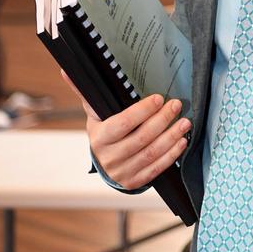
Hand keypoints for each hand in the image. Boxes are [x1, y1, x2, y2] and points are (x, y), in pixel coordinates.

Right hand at [61, 70, 190, 189]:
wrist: (104, 163)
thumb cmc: (104, 131)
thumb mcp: (95, 113)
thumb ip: (86, 92)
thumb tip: (67, 70)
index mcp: (99, 138)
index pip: (123, 124)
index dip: (142, 111)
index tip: (159, 98)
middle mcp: (109, 157)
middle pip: (141, 138)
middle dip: (162, 120)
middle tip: (176, 105)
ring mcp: (122, 172)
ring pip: (152, 153)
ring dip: (171, 137)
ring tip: (185, 122)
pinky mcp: (135, 182)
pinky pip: (157, 168)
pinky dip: (172, 154)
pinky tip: (182, 141)